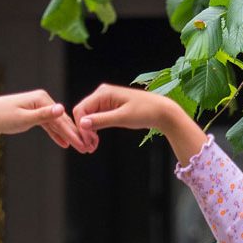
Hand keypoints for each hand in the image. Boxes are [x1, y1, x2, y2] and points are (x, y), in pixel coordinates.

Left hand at [0, 90, 87, 151]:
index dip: (73, 133)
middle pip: (61, 121)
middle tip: (86, 148)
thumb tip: (61, 109)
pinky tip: (64, 143)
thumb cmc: (3, 117)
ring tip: (79, 147)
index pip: (61, 119)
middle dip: (74, 135)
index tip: (83, 145)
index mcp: (42, 98)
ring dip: (67, 136)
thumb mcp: (24, 118)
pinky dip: (56, 134)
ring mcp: (38, 106)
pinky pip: (48, 125)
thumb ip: (43, 115)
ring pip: (56, 124)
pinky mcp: (34, 113)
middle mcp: (42, 100)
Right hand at [72, 85, 207, 163]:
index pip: (81, 110)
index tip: (87, 143)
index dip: (81, 128)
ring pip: (88, 117)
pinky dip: (94, 130)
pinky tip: (96, 141)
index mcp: (103, 93)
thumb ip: (101, 120)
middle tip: (89, 148)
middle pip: (82, 113)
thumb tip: (82, 123)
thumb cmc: (145, 112)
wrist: (161, 112)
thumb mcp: (122, 118)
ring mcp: (105, 100)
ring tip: (92, 147)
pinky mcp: (109, 107)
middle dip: (83, 131)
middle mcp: (101, 94)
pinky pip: (95, 118)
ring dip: (88, 132)